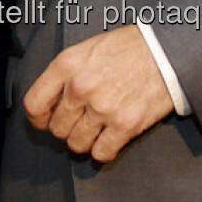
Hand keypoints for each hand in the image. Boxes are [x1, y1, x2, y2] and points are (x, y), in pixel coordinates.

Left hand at [24, 24, 174, 160]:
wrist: (167, 51)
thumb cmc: (128, 48)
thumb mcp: (87, 49)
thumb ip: (66, 74)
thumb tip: (52, 102)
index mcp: (67, 65)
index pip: (34, 104)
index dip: (39, 118)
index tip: (47, 120)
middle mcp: (80, 88)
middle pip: (57, 128)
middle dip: (67, 128)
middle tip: (81, 121)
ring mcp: (102, 108)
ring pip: (76, 144)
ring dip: (84, 141)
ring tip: (96, 129)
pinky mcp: (125, 125)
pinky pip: (101, 153)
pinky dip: (103, 150)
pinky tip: (110, 138)